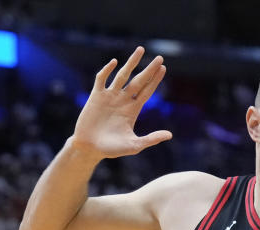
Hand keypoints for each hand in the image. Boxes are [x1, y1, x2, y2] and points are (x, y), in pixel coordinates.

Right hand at [71, 46, 171, 160]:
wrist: (89, 148)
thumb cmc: (112, 149)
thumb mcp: (135, 145)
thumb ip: (151, 139)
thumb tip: (170, 135)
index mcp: (133, 110)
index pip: (147, 91)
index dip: (155, 80)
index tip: (163, 68)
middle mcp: (123, 100)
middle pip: (139, 81)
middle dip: (149, 70)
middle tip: (160, 57)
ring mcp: (110, 97)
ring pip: (122, 75)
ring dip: (131, 63)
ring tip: (140, 50)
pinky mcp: (96, 97)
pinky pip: (102, 80)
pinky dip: (107, 71)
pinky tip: (115, 62)